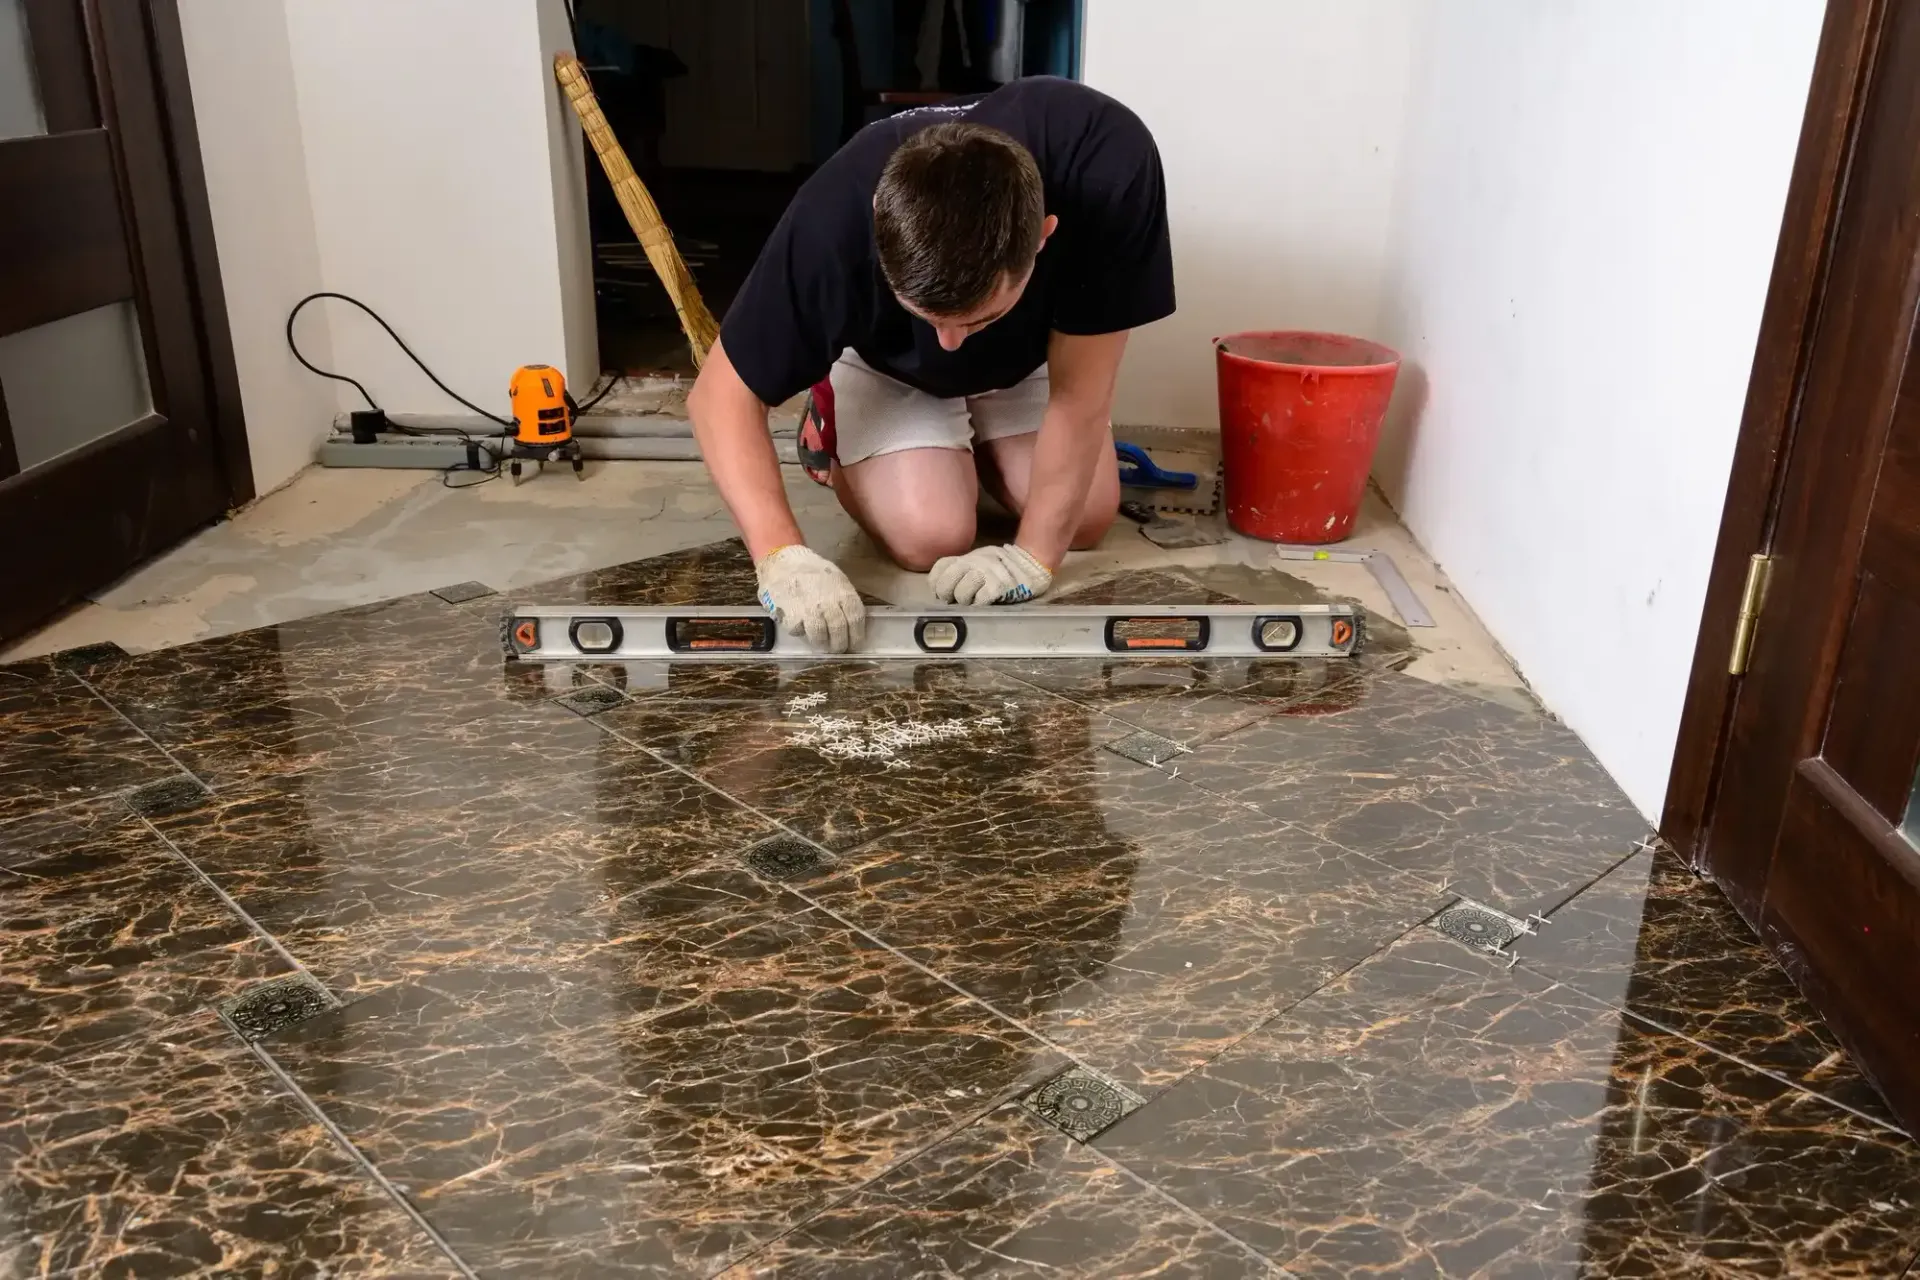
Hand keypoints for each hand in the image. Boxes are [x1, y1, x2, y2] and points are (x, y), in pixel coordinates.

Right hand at [756, 545, 865, 651]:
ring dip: (821, 643)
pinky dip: (800, 632)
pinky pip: (799, 631)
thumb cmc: (812, 570)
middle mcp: (828, 604)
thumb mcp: (836, 579)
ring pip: (820, 637)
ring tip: (821, 642)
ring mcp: (810, 611)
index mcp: (843, 593)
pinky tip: (800, 626)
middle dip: (839, 644)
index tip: (855, 643)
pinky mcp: (791, 616)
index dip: (856, 635)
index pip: (856, 620)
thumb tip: (851, 621)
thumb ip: (844, 599)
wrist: (783, 560)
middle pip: (839, 632)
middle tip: (837, 648)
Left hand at [929, 544, 1053, 605]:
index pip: (940, 567)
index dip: (935, 582)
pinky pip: (979, 600)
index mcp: (966, 557)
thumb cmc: (1001, 567)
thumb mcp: (978, 560)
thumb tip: (942, 587)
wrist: (1029, 566)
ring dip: (964, 602)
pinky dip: (979, 605)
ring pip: (961, 594)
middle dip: (946, 595)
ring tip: (973, 601)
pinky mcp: (997, 587)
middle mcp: (973, 563)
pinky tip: (984, 602)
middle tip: (954, 600)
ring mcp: (985, 574)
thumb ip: (961, 568)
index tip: (940, 592)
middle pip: (946, 583)